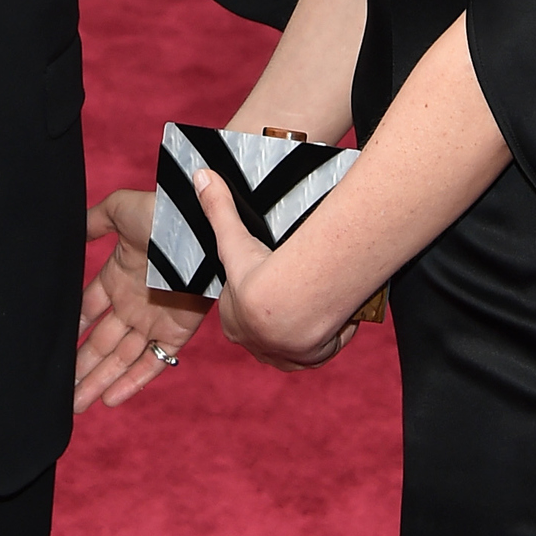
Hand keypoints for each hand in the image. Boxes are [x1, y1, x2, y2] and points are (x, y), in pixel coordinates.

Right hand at [75, 189, 210, 410]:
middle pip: (100, 343)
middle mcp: (132, 304)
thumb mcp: (119, 210)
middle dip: (80, 367)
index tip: (50, 350)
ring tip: (75, 405)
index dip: (72, 329)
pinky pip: (152, 364)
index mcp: (117, 277)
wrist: (198, 227)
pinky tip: (110, 400)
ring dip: (98, 381)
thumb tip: (71, 230)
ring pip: (120, 359)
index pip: (88, 309)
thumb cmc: (161, 214)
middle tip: (58, 392)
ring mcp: (153, 321)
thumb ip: (93, 222)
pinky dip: (131, 383)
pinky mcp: (175, 333)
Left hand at [191, 166, 352, 371]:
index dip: (254, 290)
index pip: (241, 308)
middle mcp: (258, 346)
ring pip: (297, 339)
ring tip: (317, 298)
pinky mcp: (313, 360)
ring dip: (307, 324)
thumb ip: (218, 208)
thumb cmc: (260, 274)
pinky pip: (322, 347)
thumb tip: (201, 176)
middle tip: (296, 283)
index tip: (268, 273)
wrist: (295, 304)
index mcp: (234, 323)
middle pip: (269, 327)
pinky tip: (335, 313)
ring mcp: (286, 356)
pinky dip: (329, 332)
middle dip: (281, 310)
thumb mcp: (235, 238)